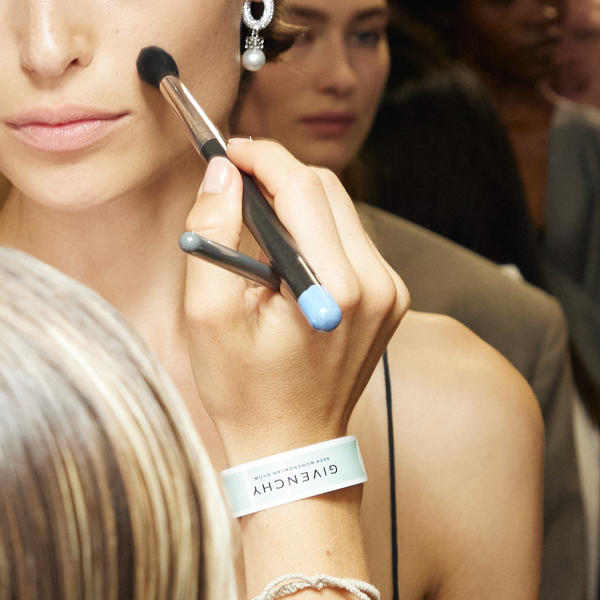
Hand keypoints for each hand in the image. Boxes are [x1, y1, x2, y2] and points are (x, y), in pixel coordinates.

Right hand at [181, 139, 405, 464]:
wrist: (291, 447)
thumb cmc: (244, 390)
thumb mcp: (207, 314)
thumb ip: (212, 233)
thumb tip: (221, 173)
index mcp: (333, 288)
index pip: (303, 188)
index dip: (261, 157)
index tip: (226, 152)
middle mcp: (374, 284)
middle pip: (328, 188)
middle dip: (278, 174)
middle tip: (233, 181)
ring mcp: (389, 292)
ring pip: (342, 210)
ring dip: (297, 203)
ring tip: (253, 226)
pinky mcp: (391, 298)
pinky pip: (352, 240)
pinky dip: (316, 234)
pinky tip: (284, 260)